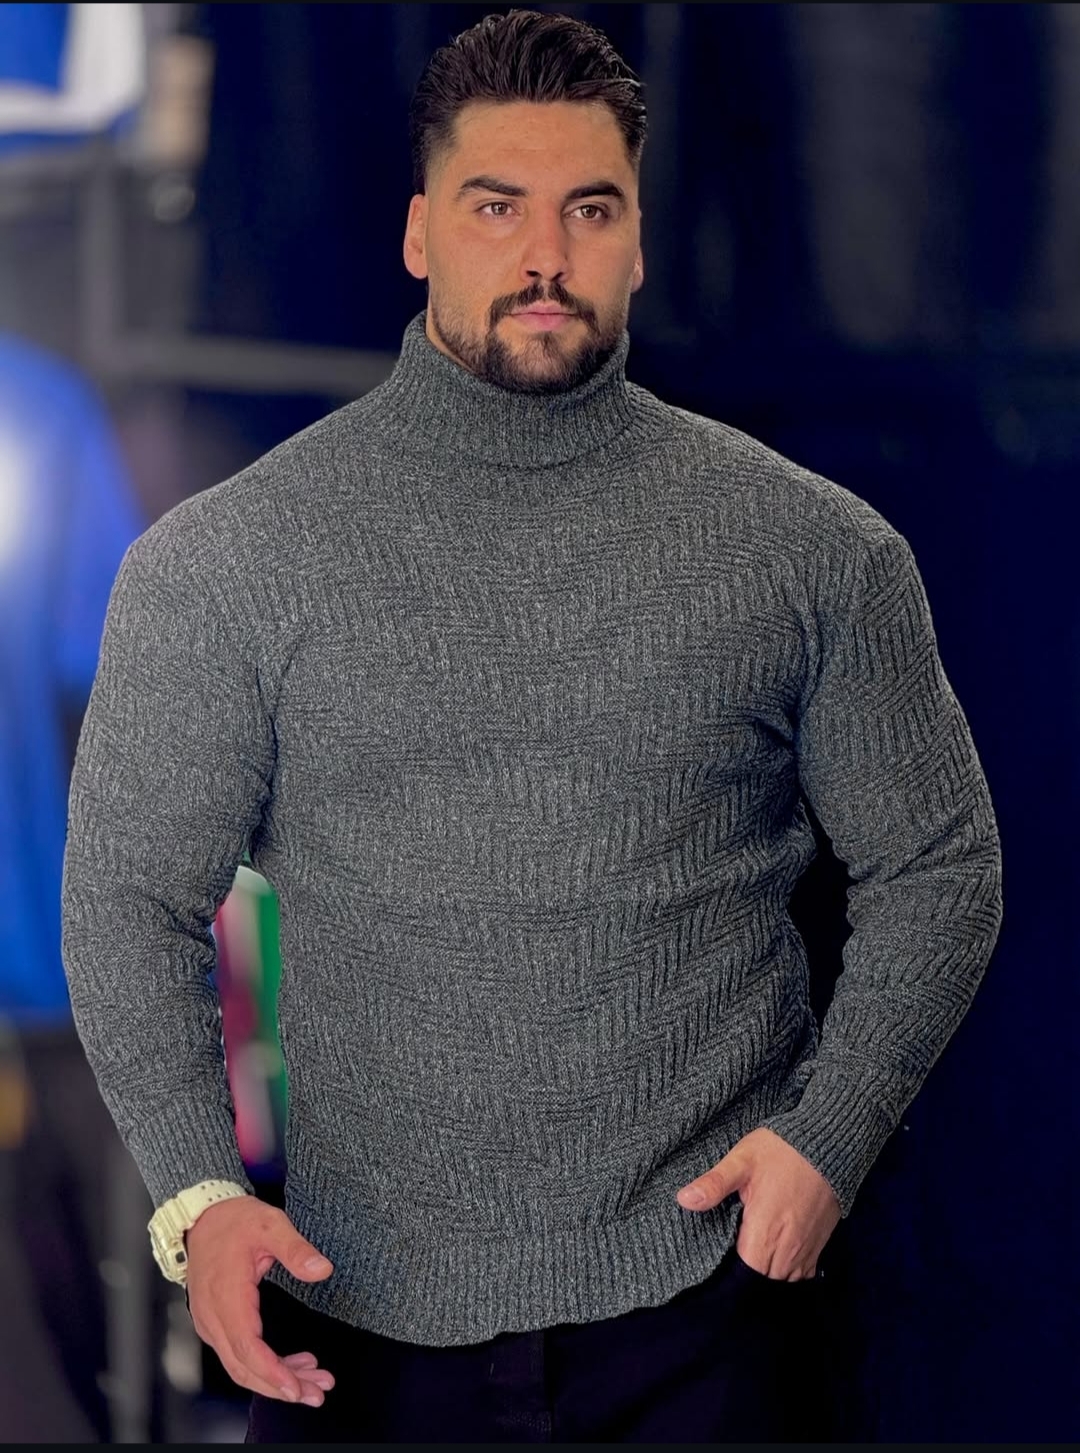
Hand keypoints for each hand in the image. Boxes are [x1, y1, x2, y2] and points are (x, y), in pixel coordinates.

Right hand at [185, 1196, 336, 1405]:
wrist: (203, 1216)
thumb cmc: (235, 1220)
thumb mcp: (270, 1224)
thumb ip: (296, 1248)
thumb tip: (322, 1269)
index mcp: (226, 1295)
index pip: (246, 1347)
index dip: (272, 1372)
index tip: (297, 1388)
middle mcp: (213, 1316)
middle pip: (244, 1367)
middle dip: (281, 1386)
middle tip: (317, 1392)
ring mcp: (211, 1322)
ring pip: (240, 1366)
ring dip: (275, 1380)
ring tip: (313, 1382)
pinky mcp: (215, 1323)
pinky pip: (238, 1355)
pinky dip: (265, 1367)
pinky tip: (294, 1363)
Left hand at [675, 1127, 840, 1279]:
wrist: (828, 1143)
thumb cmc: (781, 1150)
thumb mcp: (742, 1160)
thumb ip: (714, 1184)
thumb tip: (683, 1199)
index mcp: (764, 1231)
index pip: (743, 1276)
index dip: (729, 1276)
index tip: (718, 1264)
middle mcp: (787, 1248)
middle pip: (763, 1282)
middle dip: (747, 1278)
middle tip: (733, 1259)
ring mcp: (807, 1248)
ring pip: (784, 1281)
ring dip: (768, 1276)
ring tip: (753, 1260)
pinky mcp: (820, 1244)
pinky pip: (804, 1274)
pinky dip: (789, 1273)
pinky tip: (776, 1258)